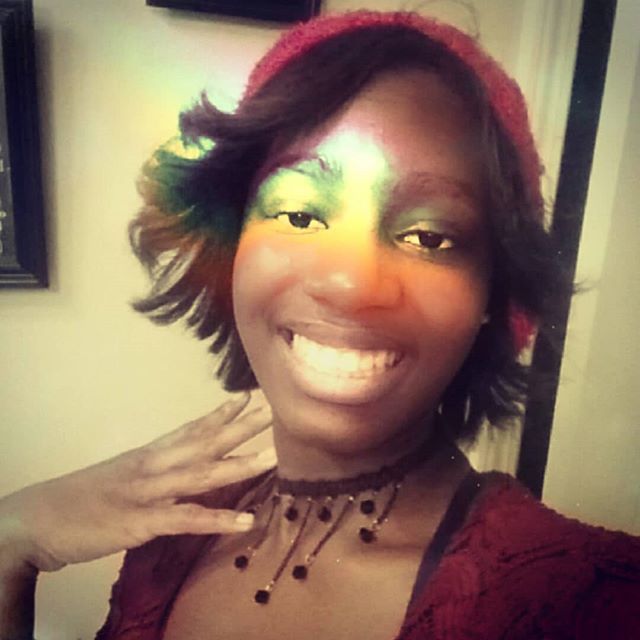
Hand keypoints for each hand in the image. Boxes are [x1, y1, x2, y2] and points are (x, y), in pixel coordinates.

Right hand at [0, 393, 275, 571]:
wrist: (39, 519)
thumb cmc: (82, 498)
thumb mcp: (123, 475)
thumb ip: (155, 470)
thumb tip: (181, 466)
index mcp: (150, 454)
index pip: (192, 428)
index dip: (221, 413)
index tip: (249, 397)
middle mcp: (154, 466)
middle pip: (205, 442)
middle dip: (241, 426)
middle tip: (273, 408)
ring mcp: (149, 492)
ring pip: (202, 474)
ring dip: (239, 465)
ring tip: (272, 456)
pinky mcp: (142, 522)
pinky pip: (187, 519)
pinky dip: (217, 520)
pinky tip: (245, 522)